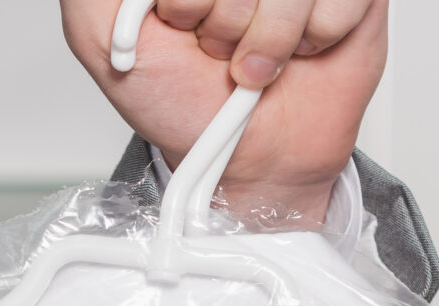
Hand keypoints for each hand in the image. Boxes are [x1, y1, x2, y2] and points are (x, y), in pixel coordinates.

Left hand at [62, 0, 389, 226]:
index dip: (185, 4)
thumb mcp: (100, 40)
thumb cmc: (179, 101)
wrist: (247, 156)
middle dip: (225, 23)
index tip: (179, 27)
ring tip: (256, 59)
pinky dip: (315, 39)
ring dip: (269, 39)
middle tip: (219, 49)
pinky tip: (300, 50)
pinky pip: (337, 0)